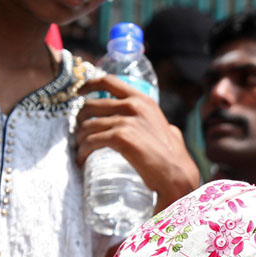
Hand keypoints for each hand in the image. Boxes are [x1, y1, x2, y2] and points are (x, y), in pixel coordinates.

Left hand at [75, 74, 199, 211]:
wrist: (177, 174)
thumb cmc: (173, 157)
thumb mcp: (166, 128)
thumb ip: (155, 122)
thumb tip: (156, 124)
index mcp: (143, 100)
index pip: (108, 81)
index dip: (88, 85)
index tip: (78, 93)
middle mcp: (133, 105)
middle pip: (91, 105)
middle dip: (80, 120)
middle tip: (79, 134)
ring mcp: (127, 121)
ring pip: (88, 125)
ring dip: (80, 139)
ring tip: (81, 151)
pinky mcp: (121, 137)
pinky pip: (91, 141)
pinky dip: (83, 150)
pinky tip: (82, 158)